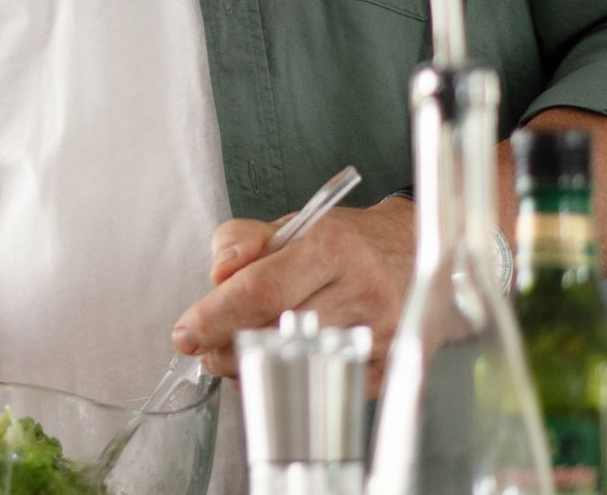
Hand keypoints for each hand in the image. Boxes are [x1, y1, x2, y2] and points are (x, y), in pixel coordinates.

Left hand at [170, 200, 414, 394]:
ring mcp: (377, 336)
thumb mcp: (297, 222)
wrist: (419, 256)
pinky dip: (286, 378)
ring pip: (294, 364)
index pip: (261, 289)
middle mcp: (359, 291)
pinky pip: (320, 384)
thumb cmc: (351, 241)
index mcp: (332, 246)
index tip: (187, 330)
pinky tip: (276, 361)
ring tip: (237, 349)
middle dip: (226, 345)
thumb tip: (217, 273)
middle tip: (205, 343)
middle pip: (274, 332)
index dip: (216, 315)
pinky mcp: (385, 370)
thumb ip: (245, 239)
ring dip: (251, 365)